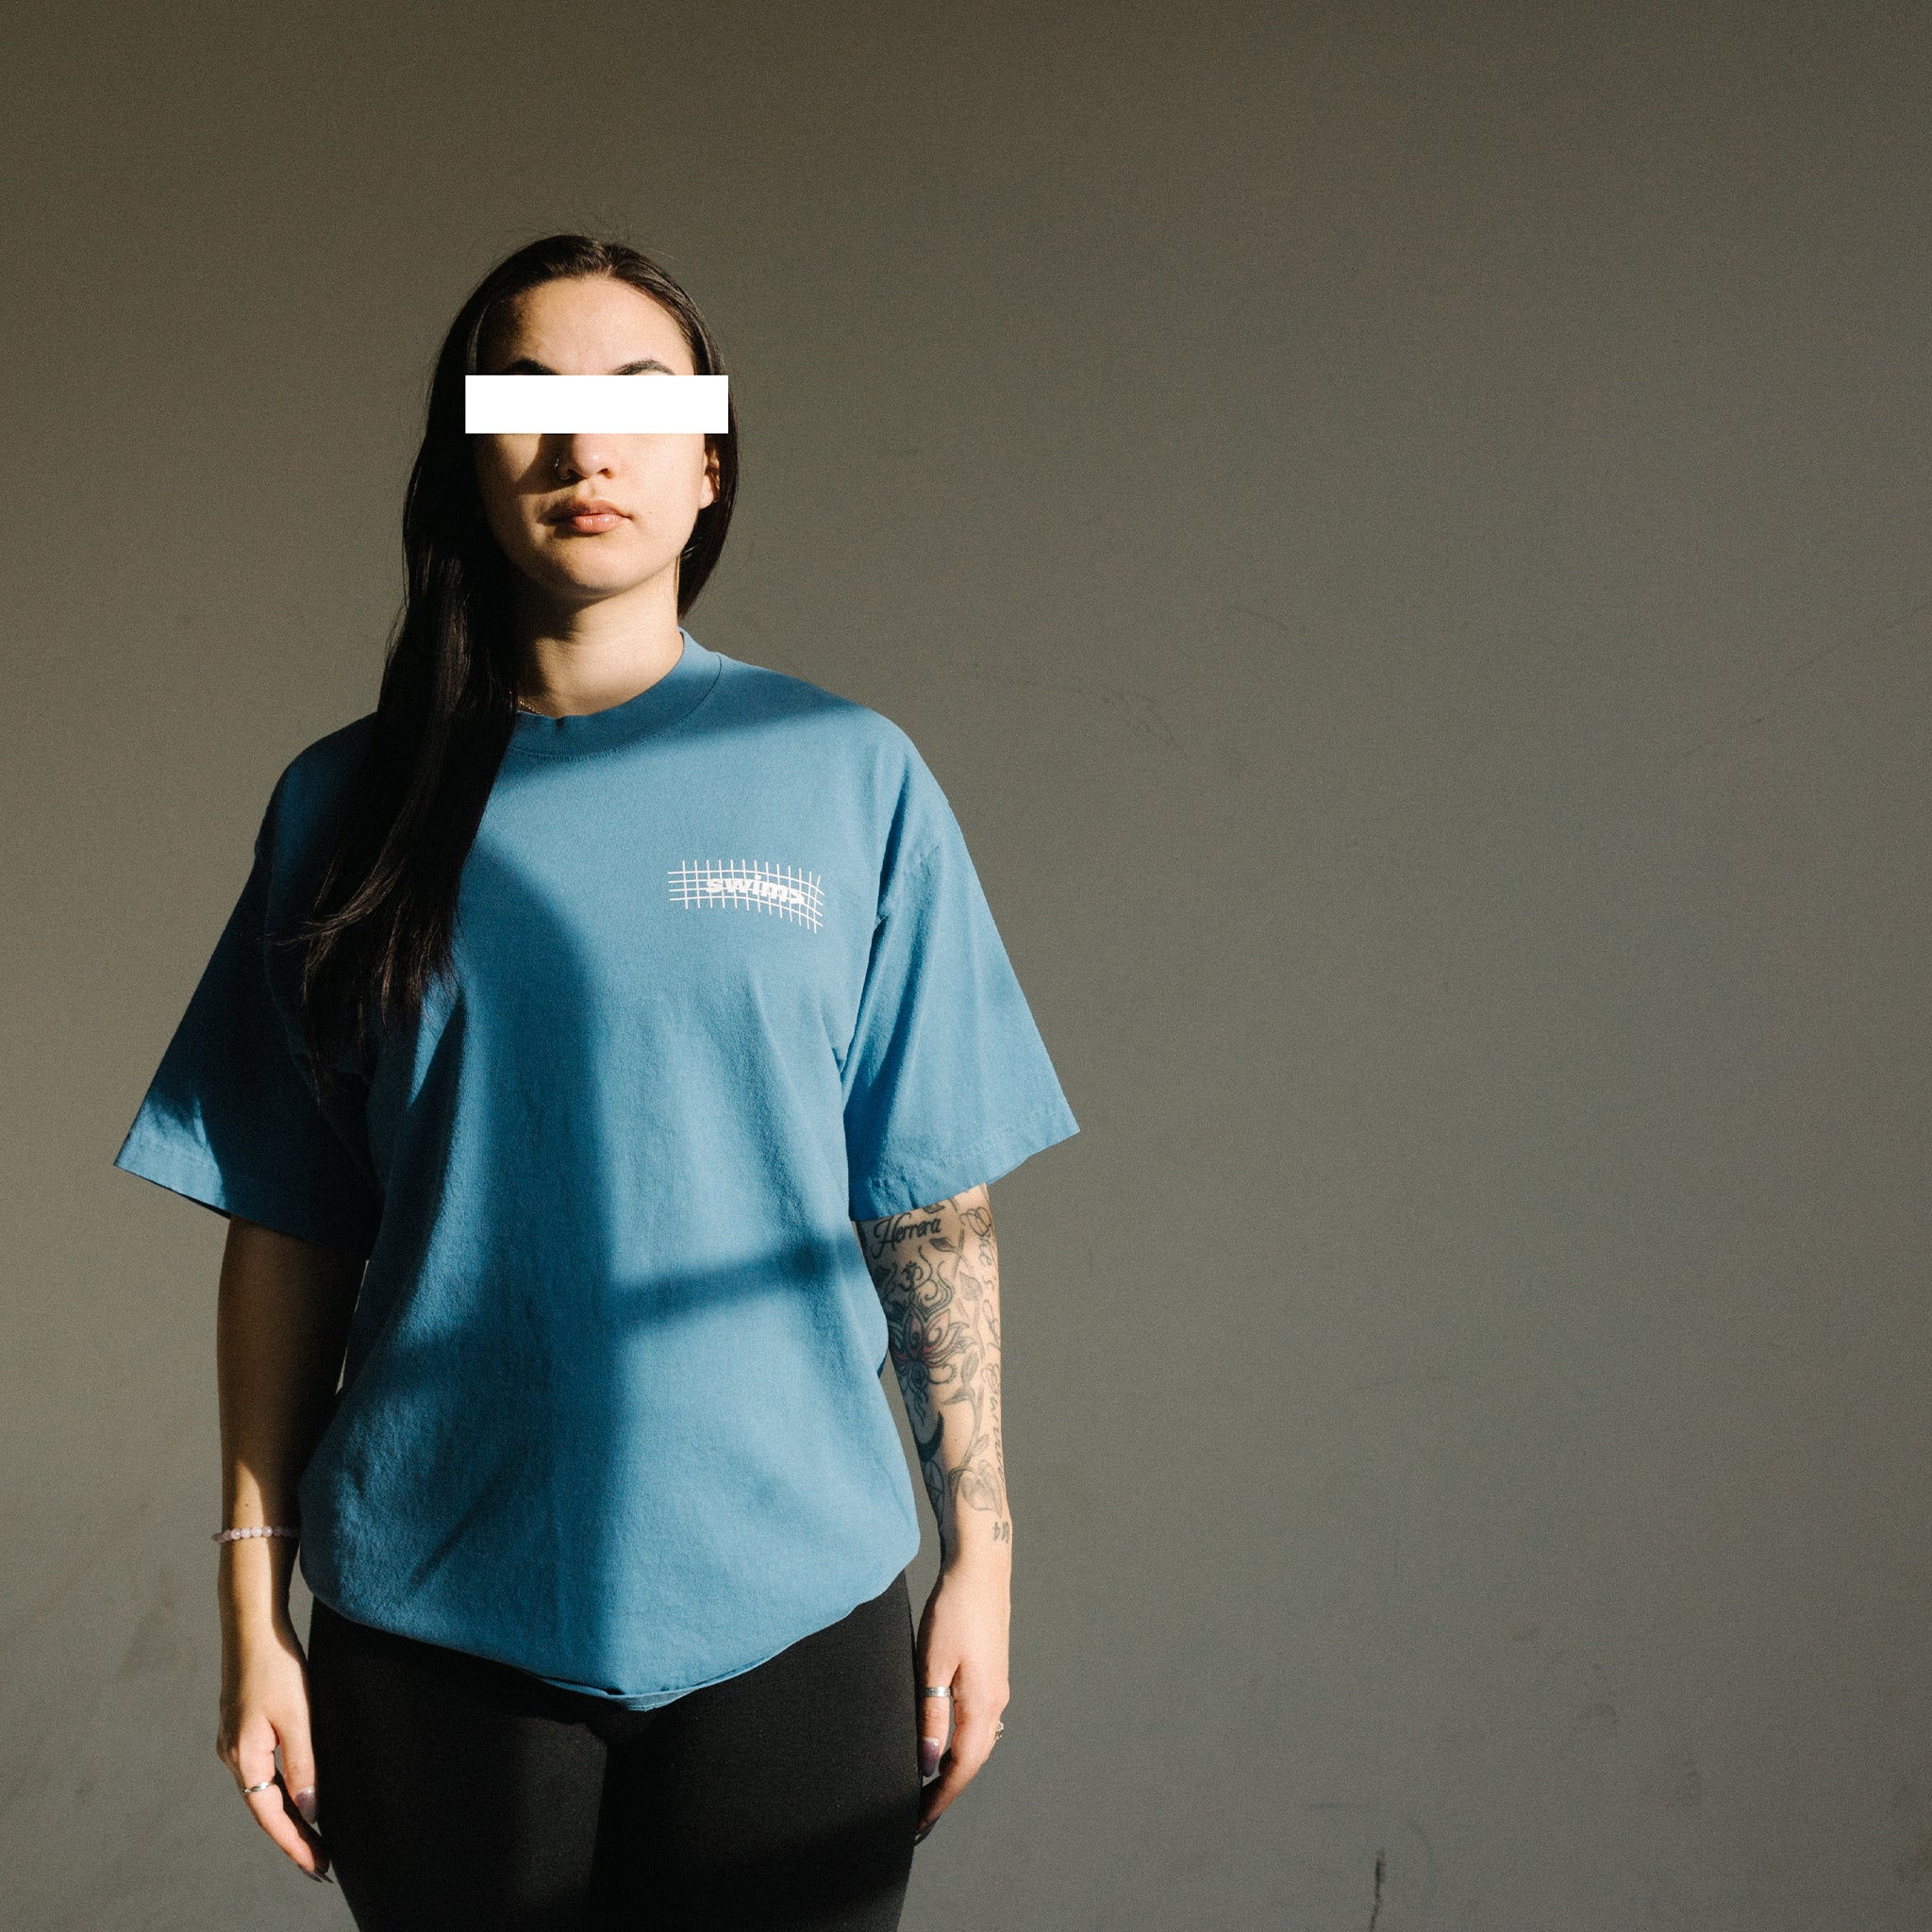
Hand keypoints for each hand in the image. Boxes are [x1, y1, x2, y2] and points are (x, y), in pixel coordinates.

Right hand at [217, 1617, 331, 1881]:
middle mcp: (233, 1756)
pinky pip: (262, 1772)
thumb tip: (310, 1811)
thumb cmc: (276, 1666)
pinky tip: (297, 1797)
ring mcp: (234, 1743)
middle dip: (293, 1838)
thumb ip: (304, 1765)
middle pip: (264, 1810)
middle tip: (322, 1865)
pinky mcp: (242, 1730)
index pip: (272, 1816)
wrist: (252, 1625)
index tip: (319, 1869)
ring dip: (287, 1816)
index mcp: (243, 1758)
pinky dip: (281, 1792)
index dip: (296, 1844)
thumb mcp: (298, 1716)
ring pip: (262, 1792)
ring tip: (315, 1840)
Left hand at [913, 1557, 1010, 1843]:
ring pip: (977, 1742)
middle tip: (919, 1816)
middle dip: (947, 1791)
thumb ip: (930, 1715)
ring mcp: (998, 1688)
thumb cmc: (953, 1610)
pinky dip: (962, 1744)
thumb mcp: (932, 1663)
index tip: (919, 1823)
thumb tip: (928, 1763)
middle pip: (973, 1760)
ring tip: (929, 1789)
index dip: (941, 1798)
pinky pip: (978, 1723)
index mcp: (982, 1704)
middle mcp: (996, 1702)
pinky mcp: (992, 1674)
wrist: (981, 1568)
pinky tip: (945, 1745)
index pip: (962, 1767)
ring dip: (956, 1769)